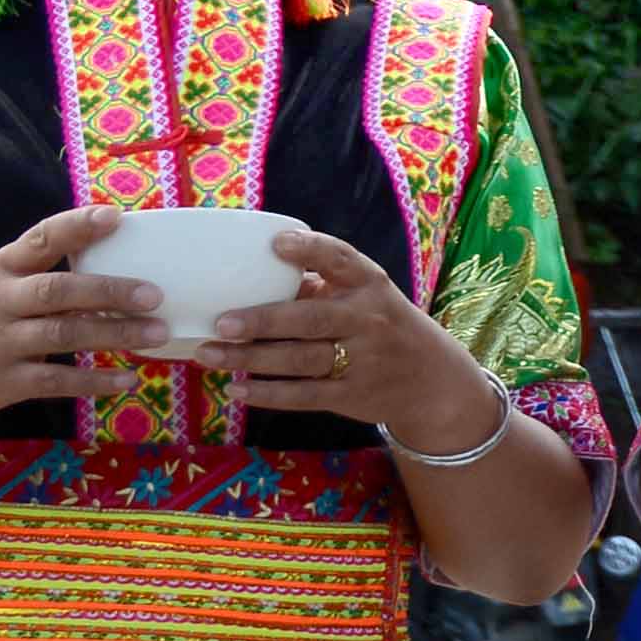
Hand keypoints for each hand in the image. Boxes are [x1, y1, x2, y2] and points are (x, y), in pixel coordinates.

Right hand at [0, 209, 163, 415]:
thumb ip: (40, 274)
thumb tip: (112, 259)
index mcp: (1, 269)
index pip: (40, 239)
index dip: (76, 226)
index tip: (115, 216)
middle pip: (58, 290)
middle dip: (109, 290)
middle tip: (154, 294)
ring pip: (63, 334)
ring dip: (114, 334)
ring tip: (157, 334)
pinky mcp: (2, 380)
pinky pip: (55, 380)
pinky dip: (94, 381)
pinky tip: (127, 380)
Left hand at [192, 229, 488, 434]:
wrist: (432, 381)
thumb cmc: (382, 326)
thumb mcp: (365, 296)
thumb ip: (319, 285)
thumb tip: (249, 273)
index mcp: (370, 285)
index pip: (342, 260)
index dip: (310, 250)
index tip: (276, 244)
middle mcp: (368, 320)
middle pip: (310, 320)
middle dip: (264, 320)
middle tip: (221, 322)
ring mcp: (362, 361)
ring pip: (300, 361)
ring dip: (251, 358)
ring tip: (208, 354)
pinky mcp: (353, 396)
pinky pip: (304, 396)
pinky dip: (268, 394)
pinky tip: (236, 389)